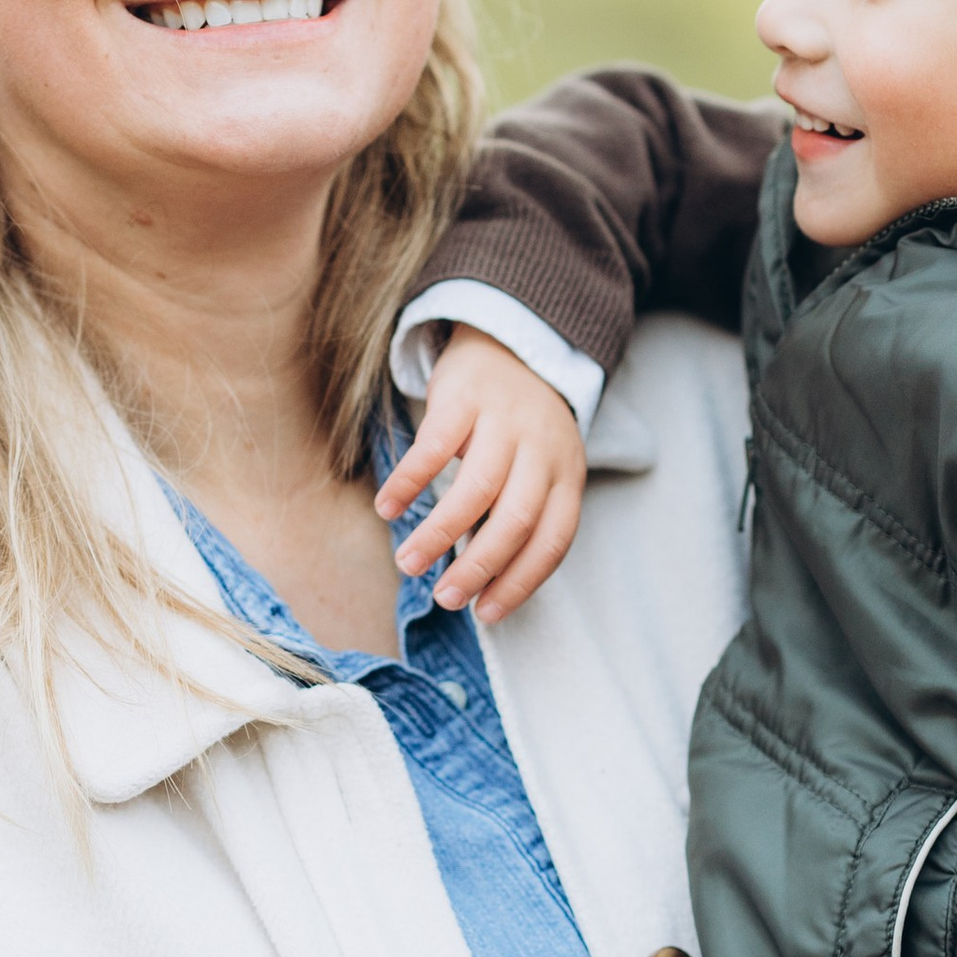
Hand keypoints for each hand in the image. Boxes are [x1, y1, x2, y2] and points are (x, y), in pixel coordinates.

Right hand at [376, 329, 587, 624]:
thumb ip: (516, 516)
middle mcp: (543, 450)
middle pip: (516, 520)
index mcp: (568, 476)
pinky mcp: (465, 397)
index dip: (520, 582)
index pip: (552, 541)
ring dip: (440, 534)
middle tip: (445, 599)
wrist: (512, 343)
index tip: (487, 614)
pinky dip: (409, 483)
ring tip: (408, 563)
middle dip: (478, 567)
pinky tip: (388, 508)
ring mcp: (505, 421)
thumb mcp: (538, 470)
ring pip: (476, 489)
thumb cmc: (519, 429)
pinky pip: (435, 448)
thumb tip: (478, 581)